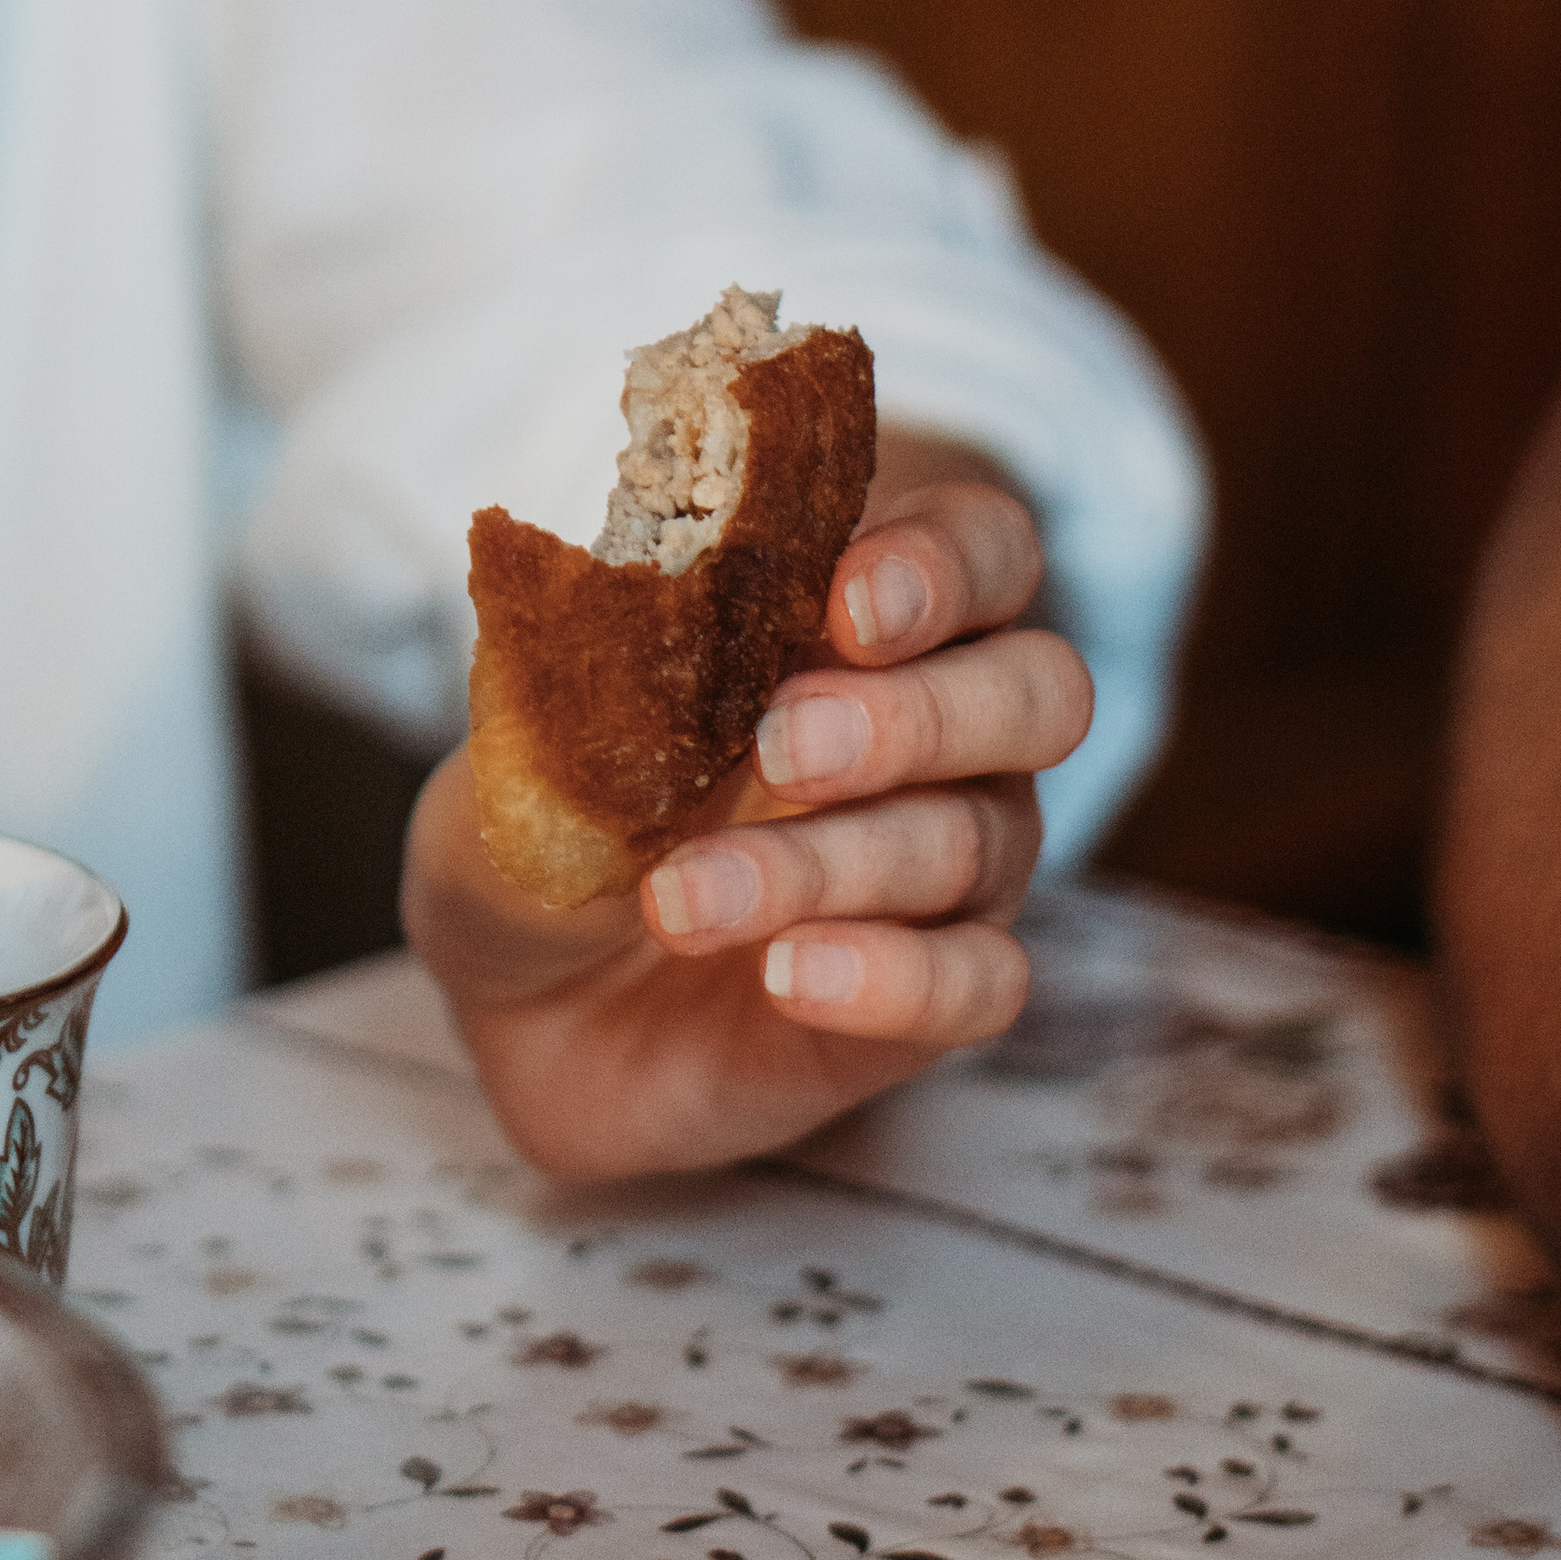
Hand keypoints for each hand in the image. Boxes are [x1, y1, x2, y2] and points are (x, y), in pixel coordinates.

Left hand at [400, 467, 1090, 1179]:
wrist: (522, 1009)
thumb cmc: (558, 829)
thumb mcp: (539, 739)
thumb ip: (594, 671)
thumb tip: (613, 599)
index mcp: (867, 622)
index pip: (980, 550)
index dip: (942, 565)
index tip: (846, 603)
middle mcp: (947, 735)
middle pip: (1038, 689)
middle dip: (918, 713)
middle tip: (783, 746)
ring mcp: (954, 868)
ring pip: (980, 841)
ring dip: (829, 862)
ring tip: (682, 901)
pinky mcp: (931, 998)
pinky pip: (980, 983)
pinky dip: (894, 977)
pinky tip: (788, 977)